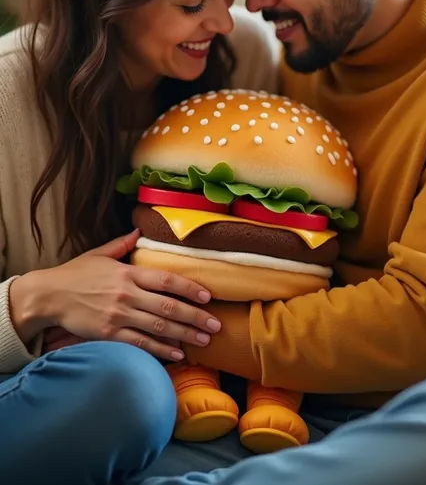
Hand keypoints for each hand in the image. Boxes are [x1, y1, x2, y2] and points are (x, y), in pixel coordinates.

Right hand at [12, 229, 220, 360]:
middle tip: (216, 326)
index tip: (208, 296)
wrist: (48, 296)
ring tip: (204, 341)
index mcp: (128, 272)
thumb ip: (122, 244)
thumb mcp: (99, 254)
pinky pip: (141, 343)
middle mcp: (128, 294)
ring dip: (185, 335)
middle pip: (169, 306)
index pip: (167, 280)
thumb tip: (138, 231)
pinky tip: (177, 354)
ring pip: (159, 327)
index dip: (191, 288)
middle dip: (196, 317)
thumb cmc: (75, 274)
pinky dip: (161, 350)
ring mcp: (119, 315)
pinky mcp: (110, 334)